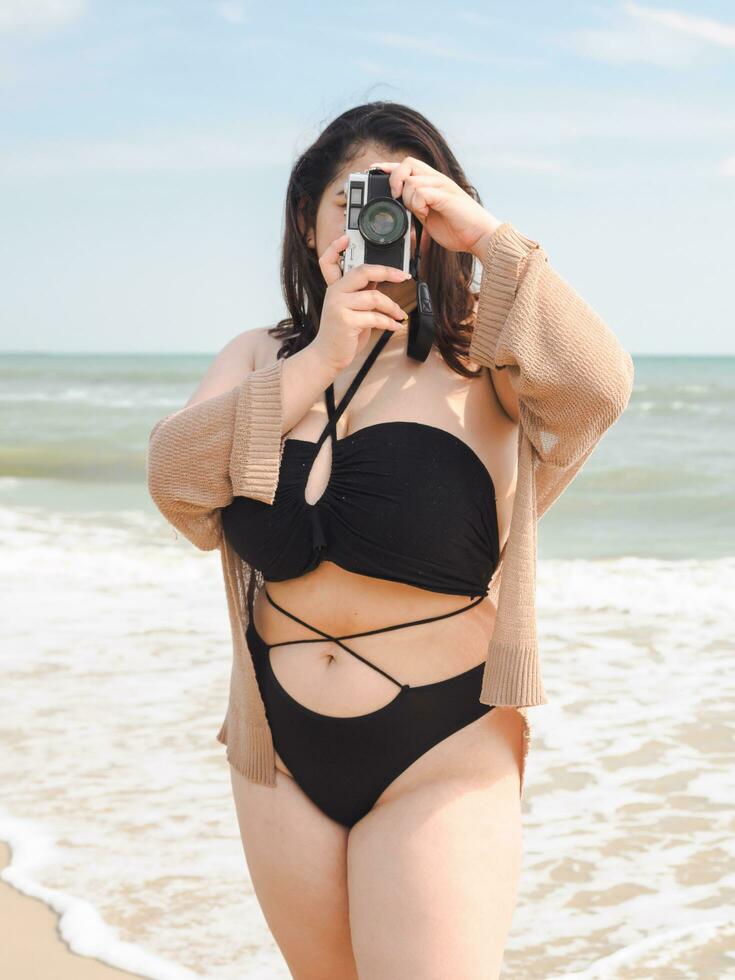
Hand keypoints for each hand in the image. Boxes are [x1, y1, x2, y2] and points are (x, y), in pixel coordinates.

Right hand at [311, 233, 411, 372]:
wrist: (328, 356)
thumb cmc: (342, 333)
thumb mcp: (351, 309)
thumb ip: (362, 292)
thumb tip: (382, 279)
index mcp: (334, 287)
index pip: (328, 261)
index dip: (335, 247)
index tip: (345, 237)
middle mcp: (334, 293)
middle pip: (362, 272)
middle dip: (387, 272)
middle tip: (403, 276)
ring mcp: (339, 306)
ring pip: (375, 297)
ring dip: (392, 307)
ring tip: (398, 315)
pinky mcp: (347, 321)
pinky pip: (376, 317)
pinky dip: (389, 322)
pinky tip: (395, 326)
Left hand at [367, 156, 501, 259]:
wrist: (480, 236)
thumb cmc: (458, 229)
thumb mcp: (429, 217)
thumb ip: (416, 209)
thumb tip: (399, 209)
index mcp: (432, 183)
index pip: (407, 165)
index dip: (388, 167)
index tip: (373, 169)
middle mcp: (437, 180)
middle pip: (407, 163)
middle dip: (394, 179)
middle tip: (395, 197)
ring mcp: (442, 186)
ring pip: (411, 181)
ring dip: (409, 199)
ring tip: (420, 213)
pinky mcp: (445, 195)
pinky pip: (421, 192)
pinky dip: (418, 204)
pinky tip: (426, 214)